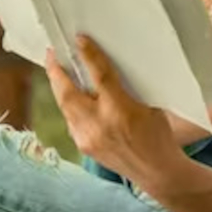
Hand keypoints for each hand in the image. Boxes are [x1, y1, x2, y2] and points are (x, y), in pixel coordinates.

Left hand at [45, 35, 181, 185]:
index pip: (99, 75)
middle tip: (52, 54)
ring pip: (65, 107)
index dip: (88, 54)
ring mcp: (88, 138)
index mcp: (120, 110)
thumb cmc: (159, 136)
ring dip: (59, 88)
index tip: (79, 40)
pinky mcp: (84, 147)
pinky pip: (71, 121)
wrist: (157, 171)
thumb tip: (106, 69)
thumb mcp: (149, 105)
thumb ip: (126, 88)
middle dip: (56, 71)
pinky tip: (70, 98)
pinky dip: (69, 106)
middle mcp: (99, 124)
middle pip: (67, 92)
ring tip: (57, 72)